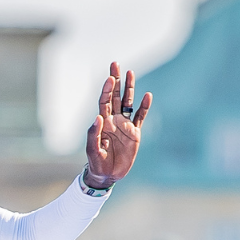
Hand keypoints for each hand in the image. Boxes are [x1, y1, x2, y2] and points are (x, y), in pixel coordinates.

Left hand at [83, 62, 151, 189]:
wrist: (108, 175)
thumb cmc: (97, 163)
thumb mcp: (92, 150)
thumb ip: (93, 134)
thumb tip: (99, 117)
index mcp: (103, 122)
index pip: (105, 101)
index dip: (107, 90)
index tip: (110, 78)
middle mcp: (114, 120)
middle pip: (115, 96)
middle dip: (115, 80)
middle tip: (115, 64)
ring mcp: (125, 125)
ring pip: (127, 102)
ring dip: (129, 88)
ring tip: (130, 72)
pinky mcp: (134, 133)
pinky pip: (140, 117)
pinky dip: (144, 107)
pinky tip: (147, 96)